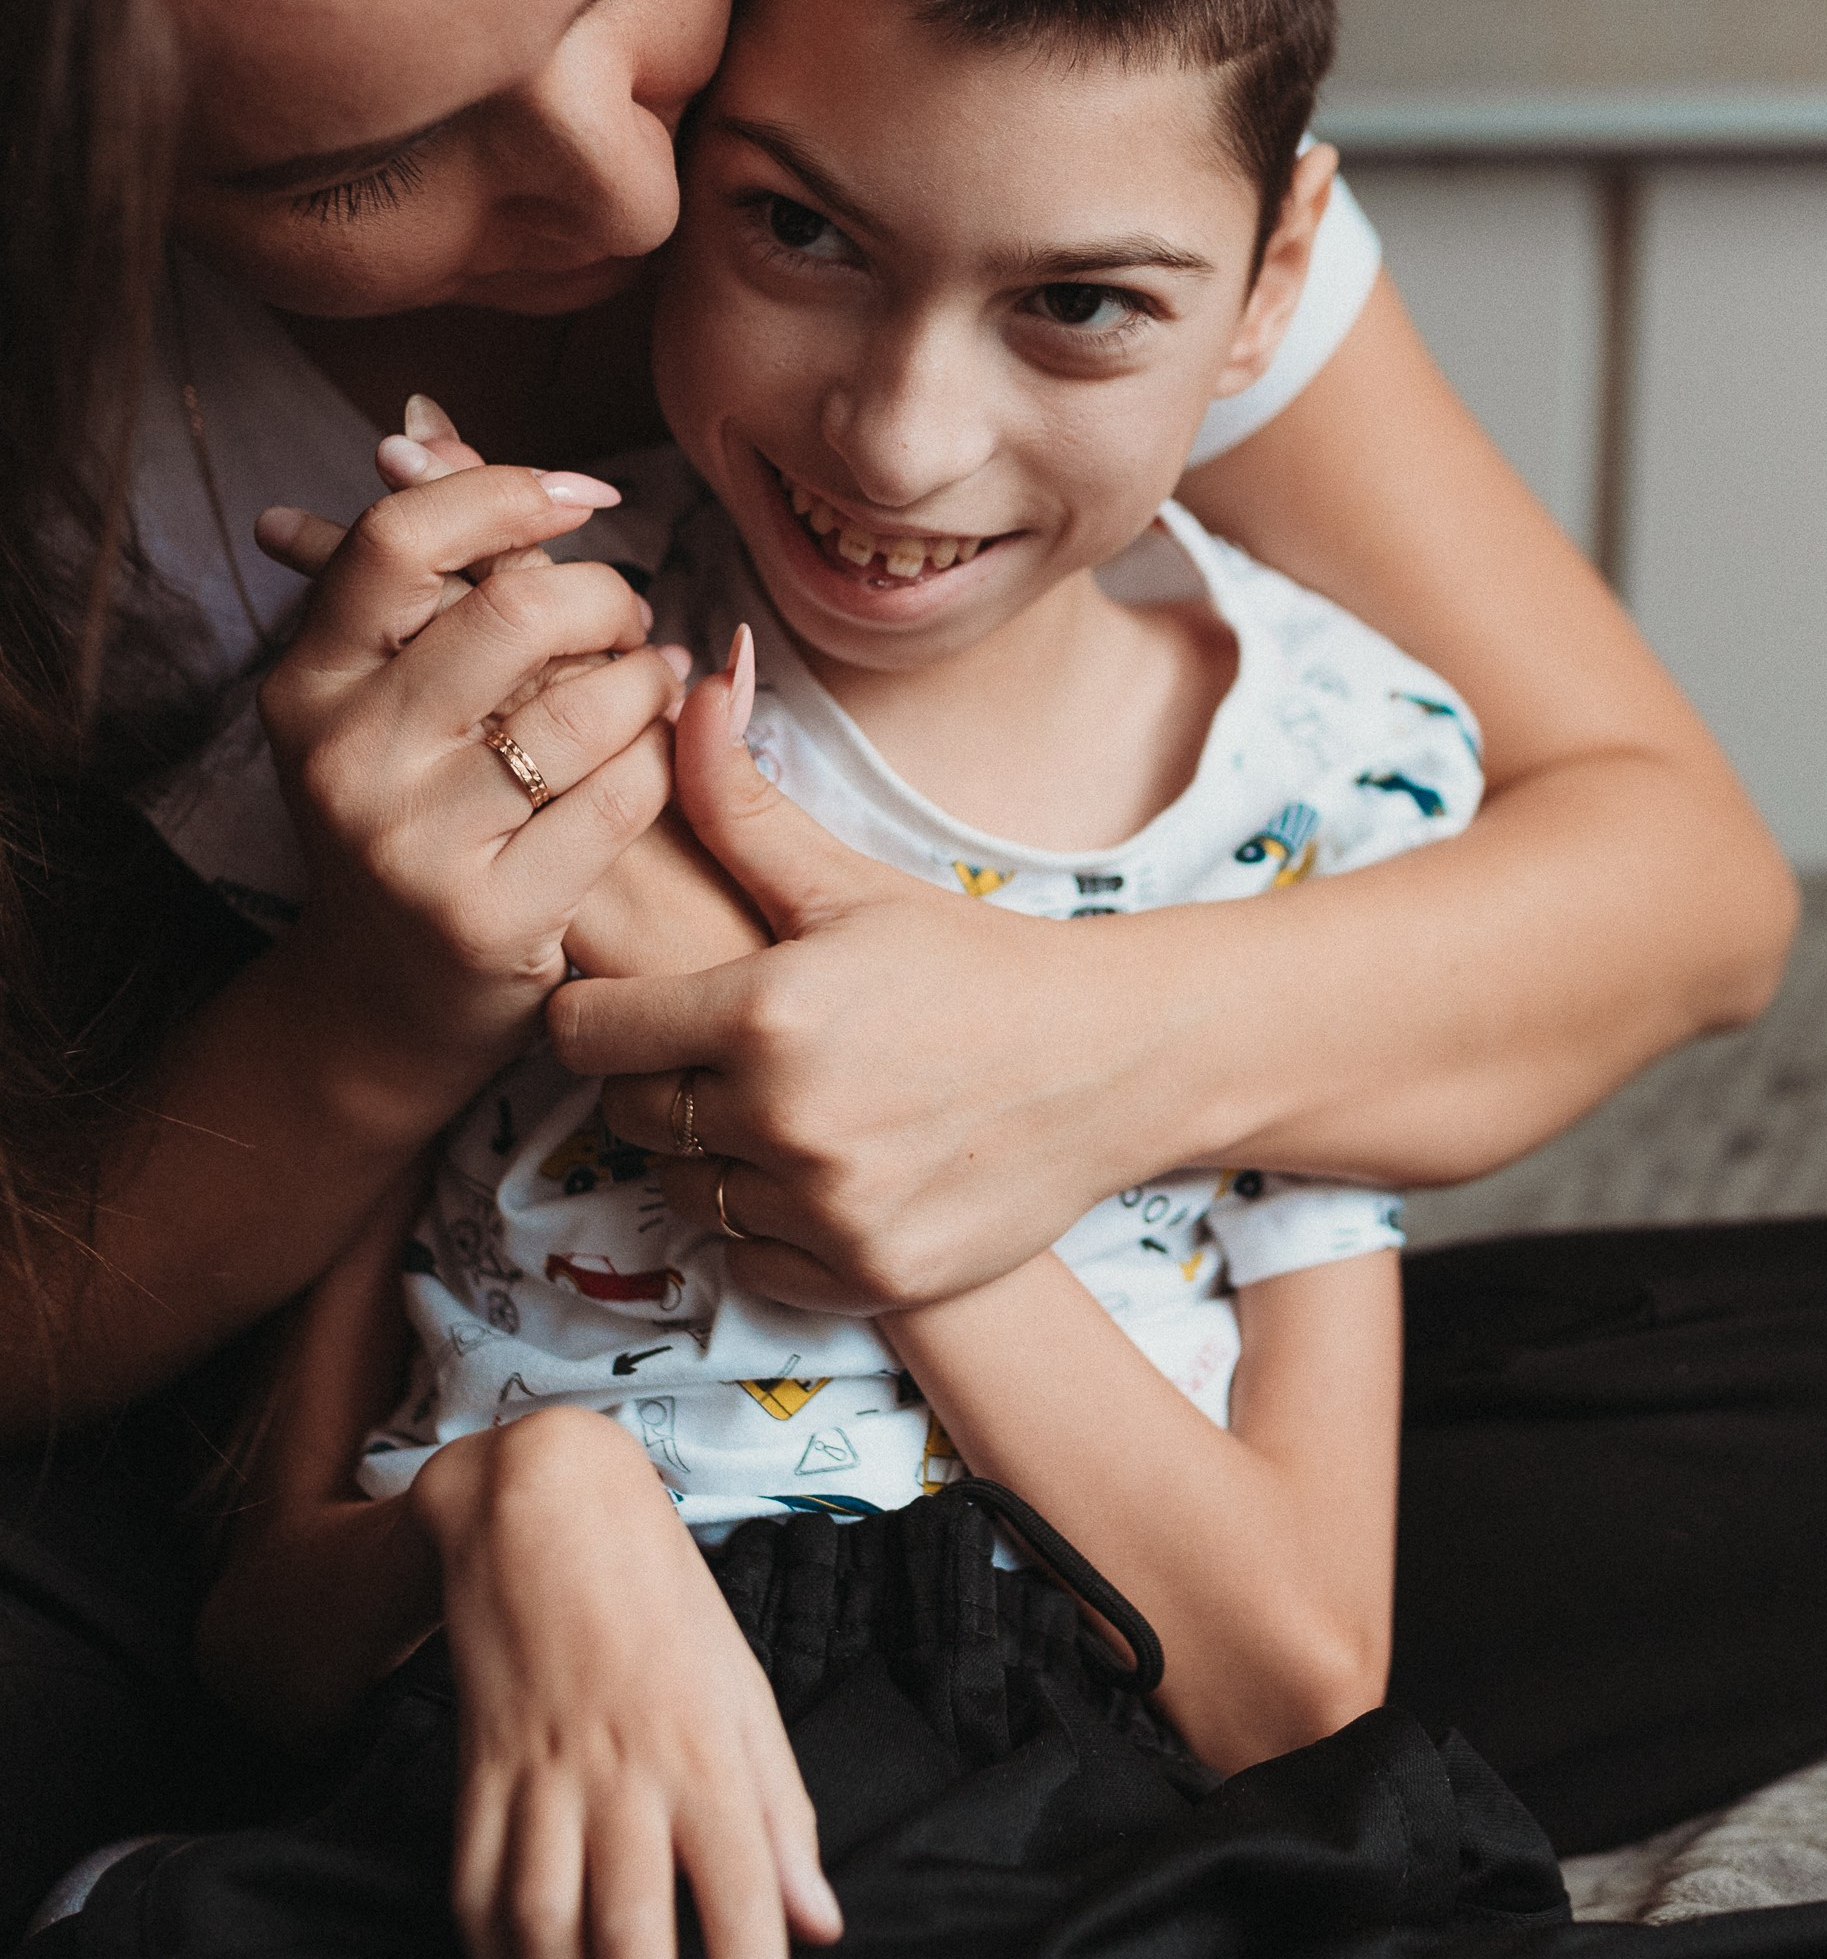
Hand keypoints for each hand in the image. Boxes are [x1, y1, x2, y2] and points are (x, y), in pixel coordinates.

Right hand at [256, 411, 683, 1088]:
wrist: (383, 1007)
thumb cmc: (409, 818)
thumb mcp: (379, 697)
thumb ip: (415, 575)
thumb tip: (419, 421)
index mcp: (307, 685)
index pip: (401, 538)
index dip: (506, 494)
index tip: (583, 500)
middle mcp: (344, 758)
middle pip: (516, 612)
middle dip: (607, 599)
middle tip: (635, 619)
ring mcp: (411, 843)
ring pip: (586, 705)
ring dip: (652, 682)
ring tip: (661, 681)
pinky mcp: (488, 915)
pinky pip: (621, 795)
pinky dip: (662, 761)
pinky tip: (666, 753)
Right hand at [414, 1408, 841, 1958]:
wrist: (544, 1512)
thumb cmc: (665, 1605)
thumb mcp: (749, 1692)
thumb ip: (783, 1814)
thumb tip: (819, 1927)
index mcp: (706, 1755)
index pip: (741, 1912)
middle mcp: (622, 1775)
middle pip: (633, 1943)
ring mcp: (539, 1777)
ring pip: (546, 1935)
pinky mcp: (476, 1776)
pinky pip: (479, 1894)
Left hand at [548, 661, 1155, 1311]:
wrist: (1109, 1063)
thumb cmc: (973, 961)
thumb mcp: (850, 883)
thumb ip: (743, 801)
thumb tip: (691, 682)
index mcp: (765, 1011)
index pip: (586, 1032)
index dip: (596, 1012)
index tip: (631, 1004)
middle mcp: (785, 1120)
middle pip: (628, 1115)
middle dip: (656, 1081)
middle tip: (721, 1051)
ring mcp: (825, 1209)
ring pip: (686, 1191)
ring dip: (713, 1156)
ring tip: (780, 1105)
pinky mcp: (862, 1277)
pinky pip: (750, 1259)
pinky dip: (771, 1225)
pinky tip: (824, 1168)